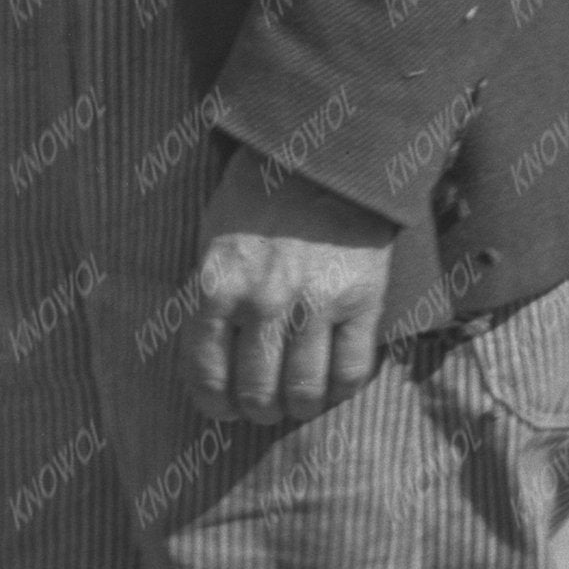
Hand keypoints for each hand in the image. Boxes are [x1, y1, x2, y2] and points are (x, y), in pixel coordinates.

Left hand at [189, 148, 397, 417]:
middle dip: (258, 411)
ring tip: (298, 403)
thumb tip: (211, 361)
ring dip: (299, 408)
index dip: (214, 404)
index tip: (223, 409)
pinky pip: (351, 371)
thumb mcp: (212, 239)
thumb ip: (209, 297)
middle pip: (257, 392)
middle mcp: (263, 300)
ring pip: (305, 391)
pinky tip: (332, 386)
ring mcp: (315, 302)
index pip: (205, 373)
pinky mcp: (362, 300)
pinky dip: (341, 391)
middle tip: (264, 409)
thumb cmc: (257, 198)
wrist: (324, 156)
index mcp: (217, 285)